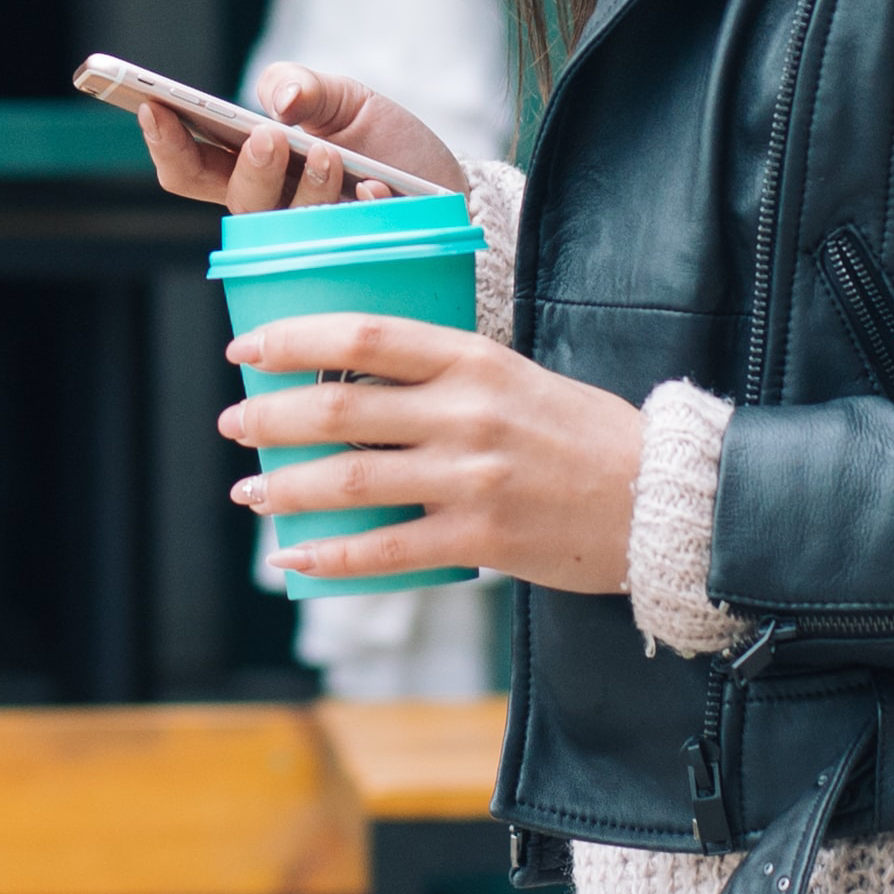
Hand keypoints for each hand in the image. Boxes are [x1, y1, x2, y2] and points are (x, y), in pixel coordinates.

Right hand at [134, 65, 466, 213]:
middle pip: (233, 201)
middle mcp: (272, 210)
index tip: (153, 106)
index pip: (189, 165)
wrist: (445, 183)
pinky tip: (379, 189)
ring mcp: (309, 240)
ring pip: (286, 225)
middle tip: (268, 138)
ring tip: (330, 153)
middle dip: (247, 169)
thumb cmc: (385, 143)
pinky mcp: (351, 259)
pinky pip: (347, 242)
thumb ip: (306, 85)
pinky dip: (364, 206)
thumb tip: (281, 99)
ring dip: (307, 186)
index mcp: (252, 167)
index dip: (164, 140)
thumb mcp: (347, 99)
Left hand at [221, 311, 643, 592]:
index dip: (295, 339)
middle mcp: (467, 413)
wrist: (658, 498)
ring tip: (250, 488)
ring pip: (350, 480)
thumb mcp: (513, 376)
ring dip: (285, 485)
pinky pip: (385, 549)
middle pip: (340, 409)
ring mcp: (473, 478)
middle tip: (234, 421)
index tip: (248, 347)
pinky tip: (294, 555)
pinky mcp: (481, 538)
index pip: (365, 337)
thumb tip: (352, 385)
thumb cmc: (578, 433)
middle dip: (271, 416)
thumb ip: (443, 377)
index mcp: (474, 360)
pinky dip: (330, 555)